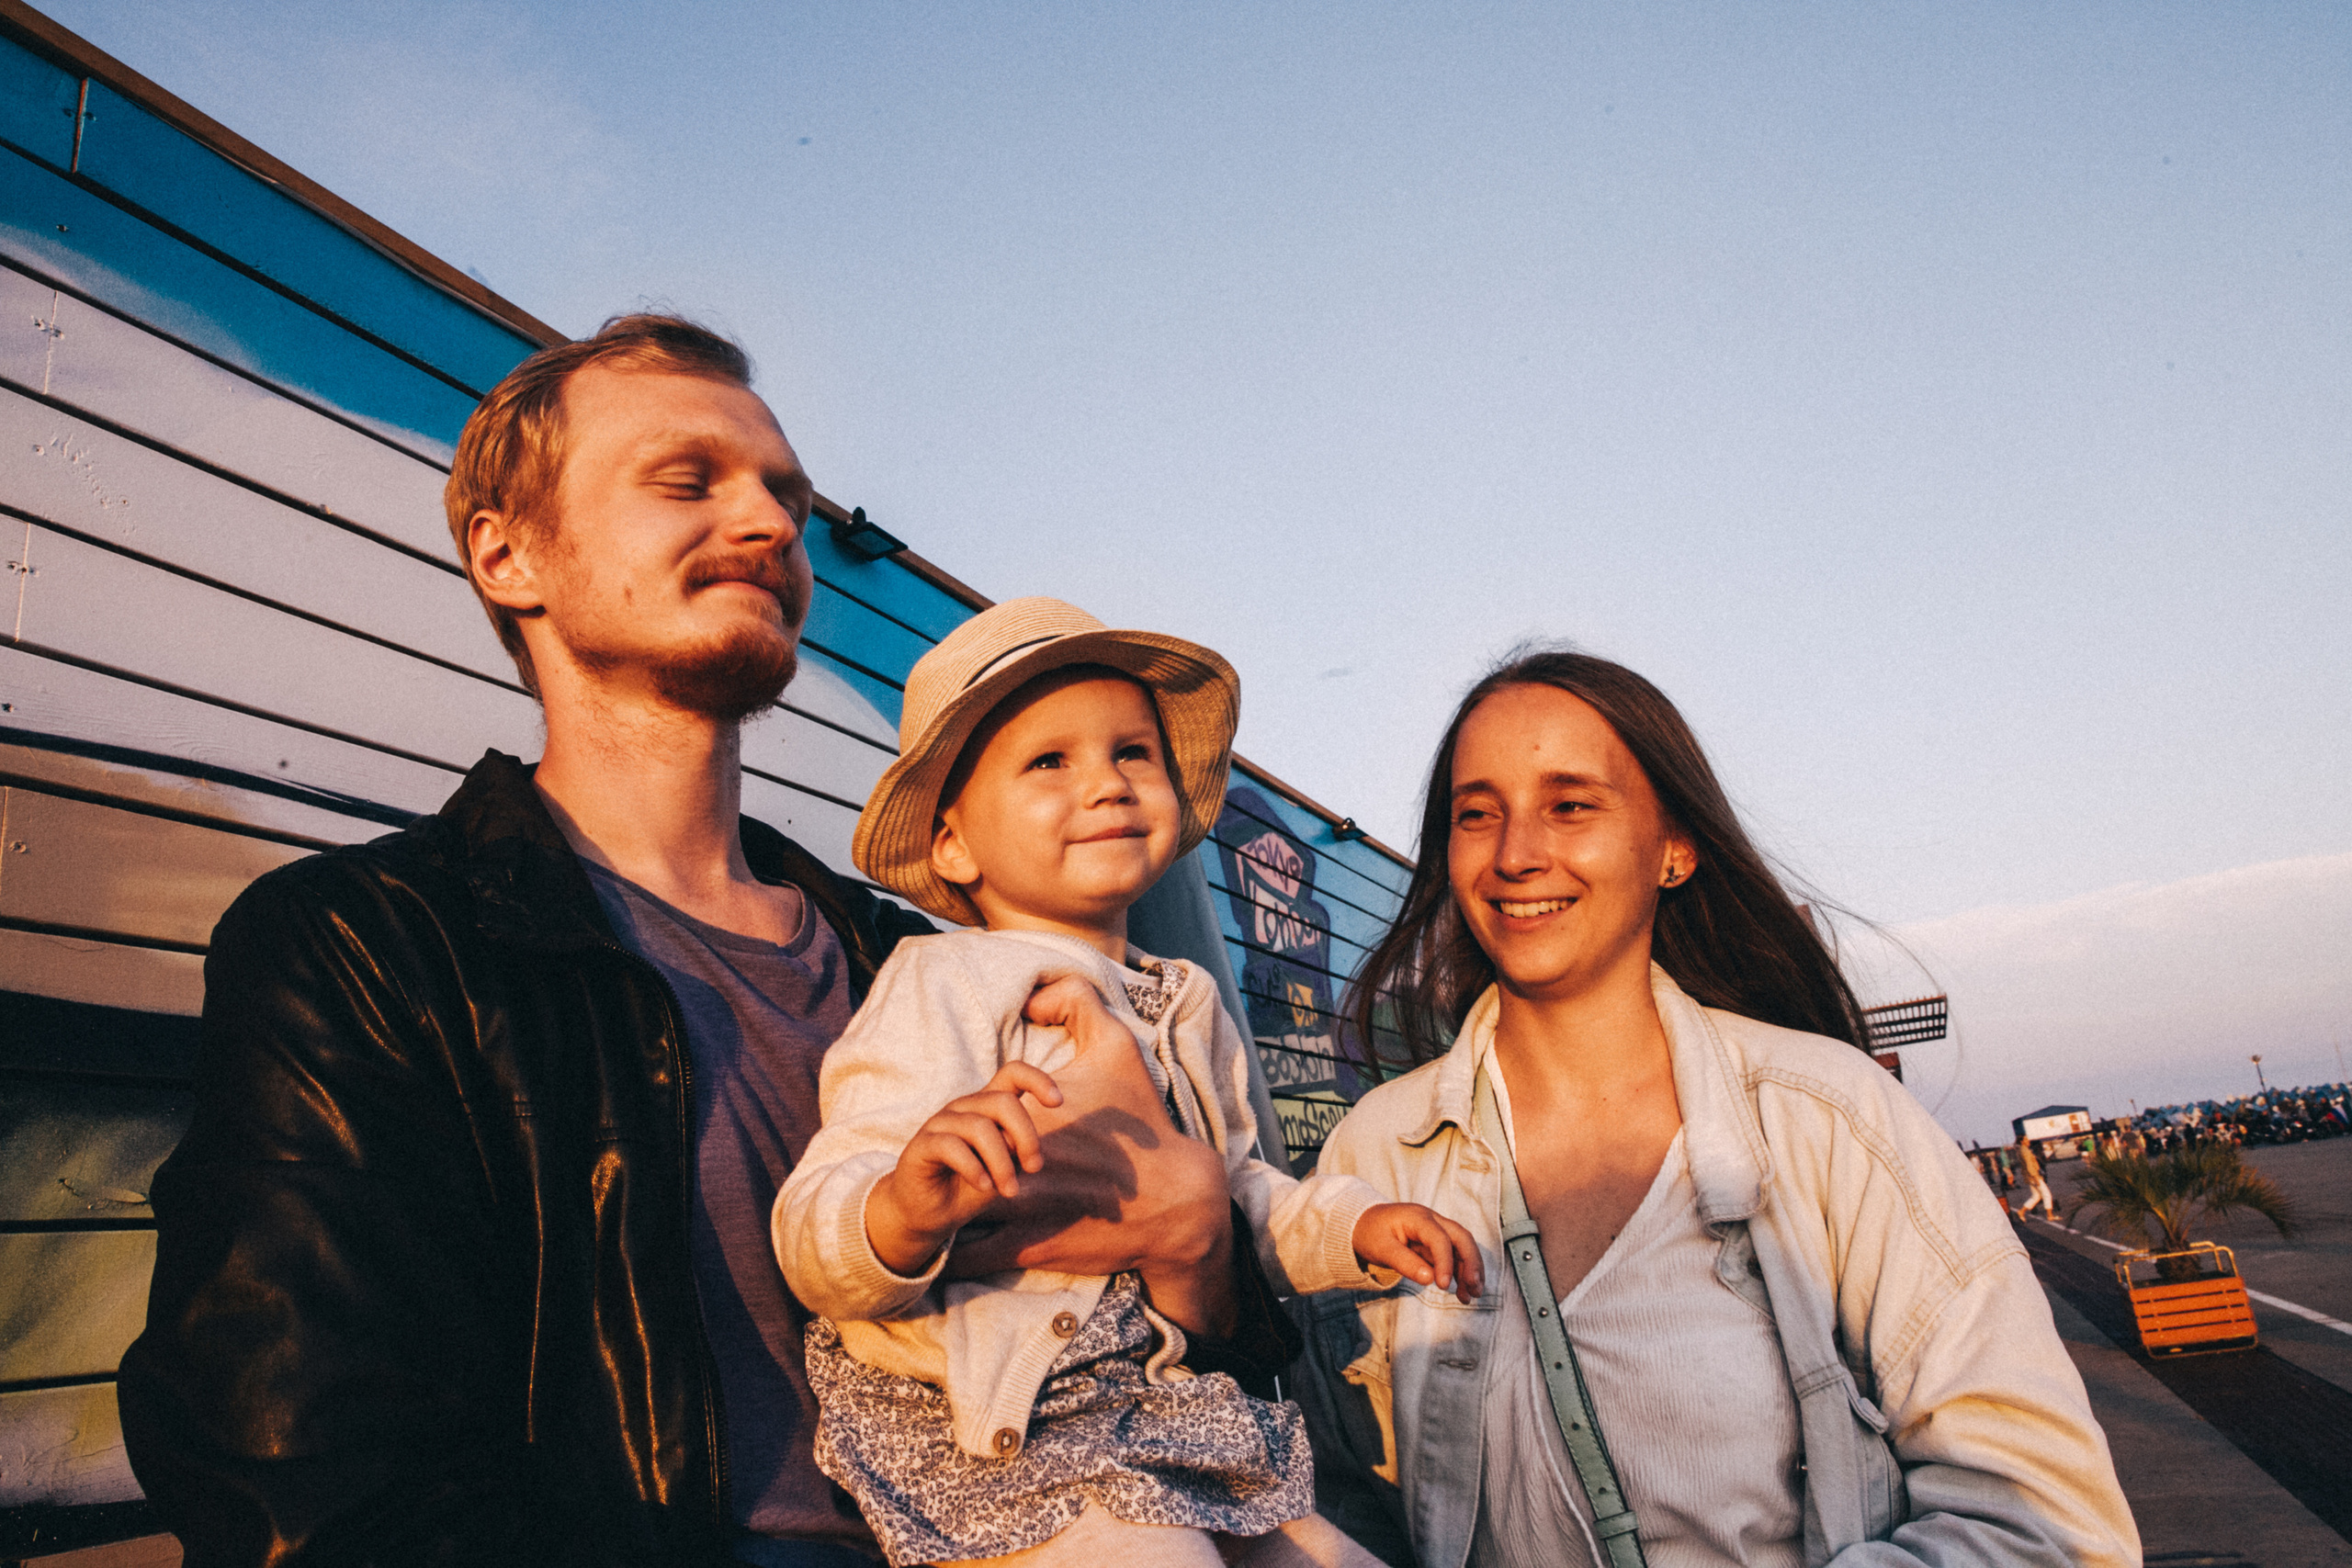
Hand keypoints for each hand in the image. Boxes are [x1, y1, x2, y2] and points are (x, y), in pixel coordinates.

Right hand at [865, 1062, 1062, 1276]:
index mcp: (987, 1106)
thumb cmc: (971, 1186)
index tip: (1058, 1101)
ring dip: (1002, 1163)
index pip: (1013, 1073)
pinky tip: (984, 1187)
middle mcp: (964, 1107)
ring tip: (1009, 1190)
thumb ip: (1017, 1149)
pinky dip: (974, 1169)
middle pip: (1003, 1102)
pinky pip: (952, 1147)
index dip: (1038, 1079)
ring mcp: (940, 1123)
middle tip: (1034, 1169)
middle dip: (1026, 1136)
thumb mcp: (1005, 1167)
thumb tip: (1023, 1143)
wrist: (931, 1214)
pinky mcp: (921, 1144)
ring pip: (980, 1127)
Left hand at [945, 976, 1239, 1334]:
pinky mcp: (1029, 1248)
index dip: (968, 1120)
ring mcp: (1019, 1209)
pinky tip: (949, 1244)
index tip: (971, 1126)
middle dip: (949, 1162)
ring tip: (941, 1204)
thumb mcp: (1118, 1048)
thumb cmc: (1144, 1124)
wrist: (1175, 1200)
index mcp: (1027, 1118)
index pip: (971, 1114)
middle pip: (957, 1160)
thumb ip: (1077, 1004)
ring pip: (953, 1211)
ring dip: (943, 1208)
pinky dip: (954, 1252)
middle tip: (951, 1165)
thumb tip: (1033, 996)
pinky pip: (971, 1254)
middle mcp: (1016, 1162)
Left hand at [1352, 1202, 1484, 1303]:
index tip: (1443, 1286)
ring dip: (1470, 1270)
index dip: (1445, 1262)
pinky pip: (1454, 1256)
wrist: (1364, 1223)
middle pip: (1462, 1237)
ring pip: (1462, 1247)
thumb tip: (1429, 1278)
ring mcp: (1437, 1230)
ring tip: (1471, 1295)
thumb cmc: (1370, 1233)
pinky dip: (1460, 1273)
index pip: (1440, 1238)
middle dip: (1471, 1263)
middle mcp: (1433, 1220)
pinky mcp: (1436, 1243)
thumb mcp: (1380, 1248)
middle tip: (1474, 1288)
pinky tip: (1462, 1292)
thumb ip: (1404, 1262)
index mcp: (1418, 1217)